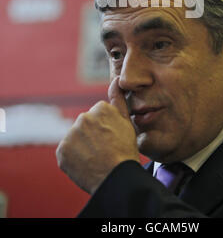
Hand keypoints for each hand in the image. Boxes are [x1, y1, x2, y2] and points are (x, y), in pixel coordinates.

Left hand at [56, 77, 139, 193]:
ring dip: (82, 147)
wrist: (116, 177)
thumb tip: (115, 79)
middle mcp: (83, 118)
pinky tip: (86, 164)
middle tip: (104, 150)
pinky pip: (67, 153)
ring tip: (95, 158)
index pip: (98, 116)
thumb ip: (118, 98)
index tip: (112, 139)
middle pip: (86, 126)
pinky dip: (74, 159)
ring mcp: (71, 134)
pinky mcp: (62, 151)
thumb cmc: (125, 149)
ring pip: (76, 139)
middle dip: (92, 136)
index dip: (106, 129)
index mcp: (99, 108)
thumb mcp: (126, 121)